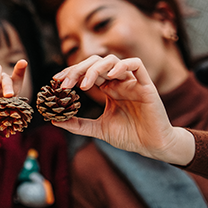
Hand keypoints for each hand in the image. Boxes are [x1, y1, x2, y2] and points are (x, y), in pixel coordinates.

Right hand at [0, 60, 27, 129]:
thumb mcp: (7, 108)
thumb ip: (10, 104)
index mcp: (12, 85)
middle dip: (7, 85)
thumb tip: (14, 103)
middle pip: (6, 76)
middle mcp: (3, 79)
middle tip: (8, 95)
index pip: (18, 75)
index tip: (23, 63)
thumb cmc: (0, 108)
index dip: (20, 68)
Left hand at [52, 55, 194, 165]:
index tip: (56, 82)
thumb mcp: (98, 130)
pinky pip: (137, 65)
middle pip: (95, 62)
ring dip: (95, 68)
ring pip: (112, 60)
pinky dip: (123, 65)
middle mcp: (118, 82)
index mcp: (108, 88)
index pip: (87, 72)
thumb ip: (78, 125)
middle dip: (78, 69)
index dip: (71, 73)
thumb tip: (55, 120)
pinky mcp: (146, 86)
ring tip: (84, 85)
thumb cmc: (129, 136)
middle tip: (65, 84)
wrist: (152, 147)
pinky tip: (111, 76)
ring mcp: (132, 82)